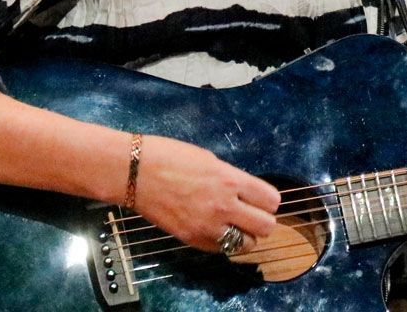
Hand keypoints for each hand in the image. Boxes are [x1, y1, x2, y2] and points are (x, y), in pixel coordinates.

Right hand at [133, 135, 280, 253]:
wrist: (136, 173)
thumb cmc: (172, 157)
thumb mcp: (211, 160)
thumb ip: (231, 178)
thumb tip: (245, 190)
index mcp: (230, 179)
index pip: (270, 199)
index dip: (270, 199)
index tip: (263, 198)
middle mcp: (224, 206)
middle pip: (265, 227)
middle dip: (263, 220)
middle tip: (253, 213)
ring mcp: (207, 226)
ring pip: (246, 244)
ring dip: (245, 235)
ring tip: (236, 224)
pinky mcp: (191, 240)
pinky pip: (221, 250)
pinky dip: (224, 242)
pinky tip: (217, 230)